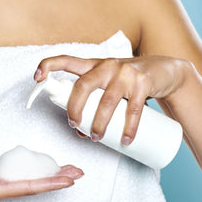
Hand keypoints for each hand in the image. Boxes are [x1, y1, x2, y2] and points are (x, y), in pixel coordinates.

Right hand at [0, 157, 82, 201]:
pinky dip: (37, 169)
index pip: (28, 187)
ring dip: (51, 175)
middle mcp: (1, 189)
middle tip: (80, 173)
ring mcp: (0, 183)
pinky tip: (46, 165)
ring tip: (71, 169)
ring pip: (32, 179)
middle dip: (58, 180)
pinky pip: (22, 173)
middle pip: (36, 186)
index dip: (49, 184)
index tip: (68, 181)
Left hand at [34, 55, 192, 144]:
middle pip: (83, 85)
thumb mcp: (109, 84)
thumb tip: (80, 130)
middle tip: (74, 125)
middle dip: (74, 108)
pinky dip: (129, 129)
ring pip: (107, 102)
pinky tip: (126, 140)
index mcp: (94, 65)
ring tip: (96, 137)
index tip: (36, 77)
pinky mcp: (144, 83)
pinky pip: (134, 110)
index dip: (49, 65)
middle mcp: (108, 66)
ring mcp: (126, 74)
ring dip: (99, 124)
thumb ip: (95, 101)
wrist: (165, 71)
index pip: (67, 60)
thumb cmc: (129, 81)